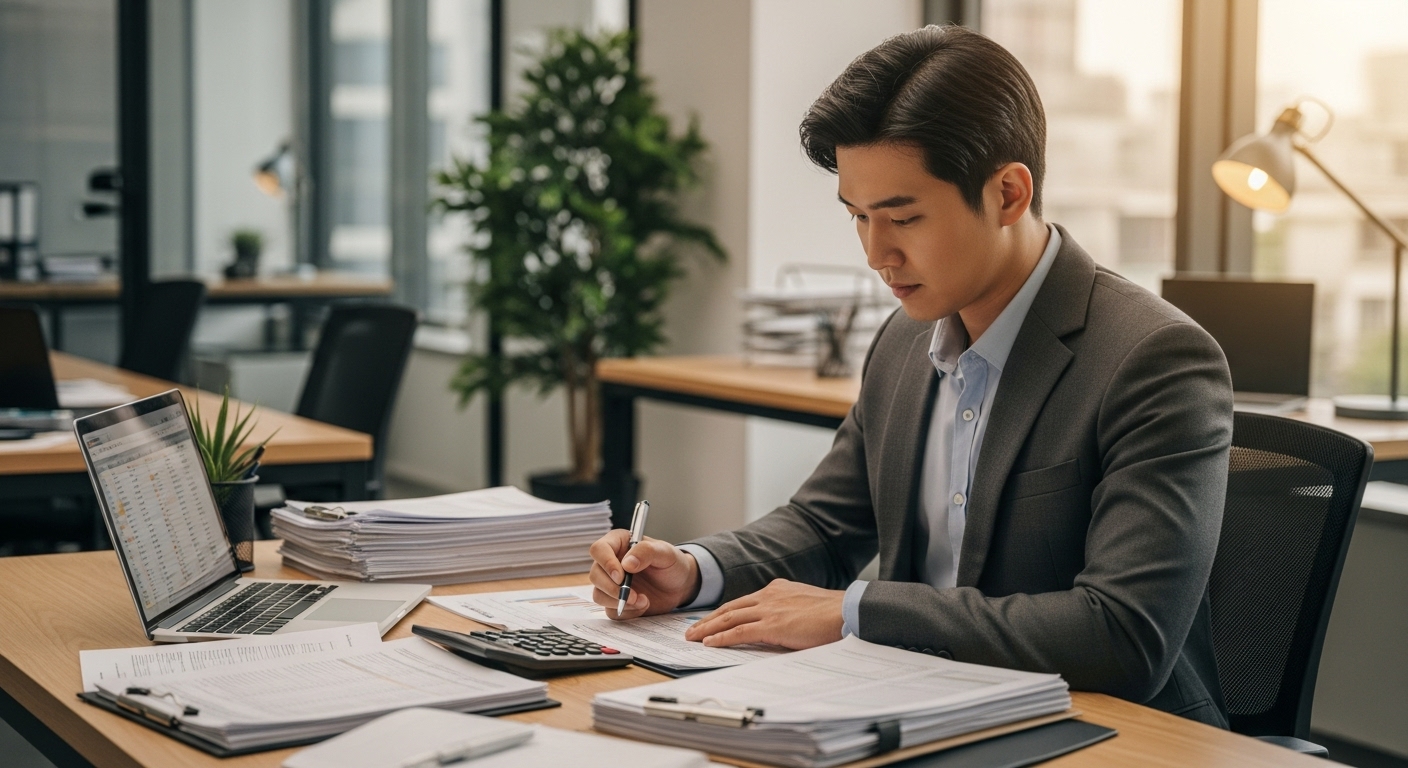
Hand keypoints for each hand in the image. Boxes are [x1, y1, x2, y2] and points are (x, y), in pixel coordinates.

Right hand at [588, 529, 700, 619]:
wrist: (680, 585)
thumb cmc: (672, 563)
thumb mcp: (665, 553)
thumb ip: (646, 552)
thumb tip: (626, 563)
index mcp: (619, 543)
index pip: (599, 549)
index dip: (606, 563)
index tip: (621, 576)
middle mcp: (611, 563)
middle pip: (595, 575)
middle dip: (613, 589)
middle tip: (633, 595)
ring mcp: (611, 583)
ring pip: (599, 595)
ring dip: (620, 602)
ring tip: (642, 600)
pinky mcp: (616, 601)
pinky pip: (610, 610)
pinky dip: (626, 612)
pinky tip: (642, 605)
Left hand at [684, 579, 844, 649]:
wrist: (847, 611)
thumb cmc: (834, 613)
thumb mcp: (806, 606)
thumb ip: (789, 611)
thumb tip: (783, 625)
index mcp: (778, 589)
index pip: (743, 602)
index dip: (724, 612)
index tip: (711, 620)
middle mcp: (769, 595)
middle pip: (730, 608)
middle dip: (708, 620)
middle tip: (691, 630)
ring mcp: (770, 609)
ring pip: (730, 618)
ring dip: (708, 629)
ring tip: (692, 638)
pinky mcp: (773, 625)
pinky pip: (739, 632)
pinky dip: (721, 637)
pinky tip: (709, 643)